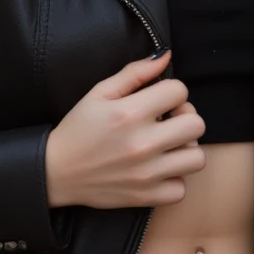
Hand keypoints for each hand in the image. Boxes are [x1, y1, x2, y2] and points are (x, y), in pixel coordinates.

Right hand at [45, 50, 205, 209]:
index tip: (161, 99)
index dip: (172, 91)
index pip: (179, 91)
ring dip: (185, 148)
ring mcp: (147, 173)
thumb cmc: (79, 129)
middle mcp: (143, 143)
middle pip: (196, 124)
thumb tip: (166, 56)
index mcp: (130, 112)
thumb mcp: (100, 92)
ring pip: (197, 157)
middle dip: (185, 117)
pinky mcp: (146, 197)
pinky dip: (174, 179)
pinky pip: (181, 189)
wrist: (57, 171)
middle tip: (168, 120)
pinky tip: (159, 168)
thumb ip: (135, 72)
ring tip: (168, 144)